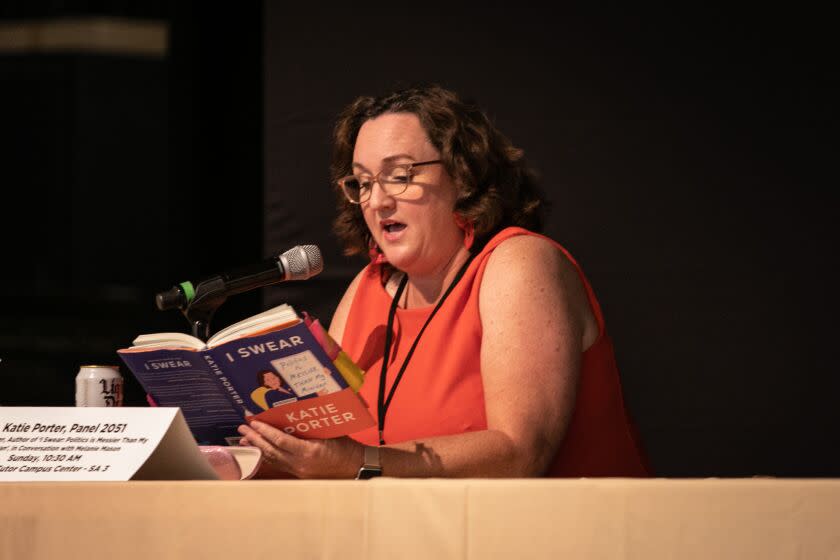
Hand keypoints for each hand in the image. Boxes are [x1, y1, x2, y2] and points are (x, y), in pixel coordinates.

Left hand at [237, 421, 363, 478]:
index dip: (264, 431)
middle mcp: (299, 464)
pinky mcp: (300, 474)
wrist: (357, 467)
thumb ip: (311, 427)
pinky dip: (268, 456)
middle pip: (271, 451)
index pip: (280, 440)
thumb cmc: (346, 447)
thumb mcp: (329, 432)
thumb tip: (293, 415)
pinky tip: (261, 451)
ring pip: (273, 459)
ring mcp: (298, 471)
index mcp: (307, 452)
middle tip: (241, 430)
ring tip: (244, 440)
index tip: (253, 422)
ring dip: (258, 448)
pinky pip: (279, 464)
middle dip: (255, 439)